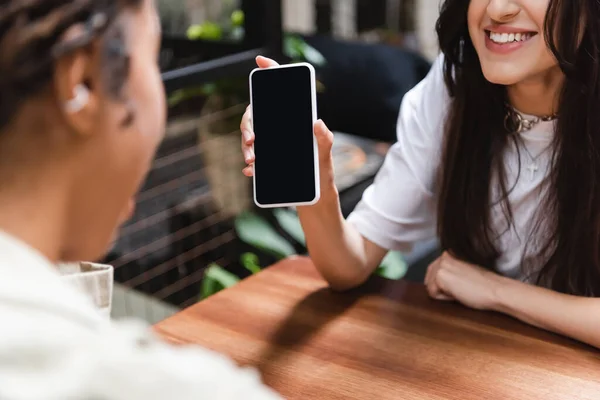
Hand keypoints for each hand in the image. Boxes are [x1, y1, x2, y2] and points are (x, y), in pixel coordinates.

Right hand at [239, 56, 336, 202]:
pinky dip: (250, 165)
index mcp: (295, 124)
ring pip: (251, 137)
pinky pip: (252, 160)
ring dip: (245, 145)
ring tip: (251, 160)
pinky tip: (251, 171)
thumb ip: (324, 141)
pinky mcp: (268, 164)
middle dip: (248, 124)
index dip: (271, 74)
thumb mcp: (326, 159)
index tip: (260, 61)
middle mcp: (282, 132)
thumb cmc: (323, 177)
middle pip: (257, 116)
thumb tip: (317, 121)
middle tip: (251, 139)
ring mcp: (273, 147)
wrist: (316, 203)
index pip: (281, 95)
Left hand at [425, 252, 503, 310]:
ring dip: (443, 293)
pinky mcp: (440, 276)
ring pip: (430, 287)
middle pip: (429, 280)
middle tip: (460, 289)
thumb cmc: (483, 285)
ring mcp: (441, 265)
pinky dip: (444, 298)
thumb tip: (434, 281)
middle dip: (441, 288)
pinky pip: (432, 294)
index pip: (432, 272)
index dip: (444, 284)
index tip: (460, 285)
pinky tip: (458, 293)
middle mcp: (443, 256)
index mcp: (449, 254)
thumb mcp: (462, 272)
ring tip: (460, 290)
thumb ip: (448, 271)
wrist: (495, 290)